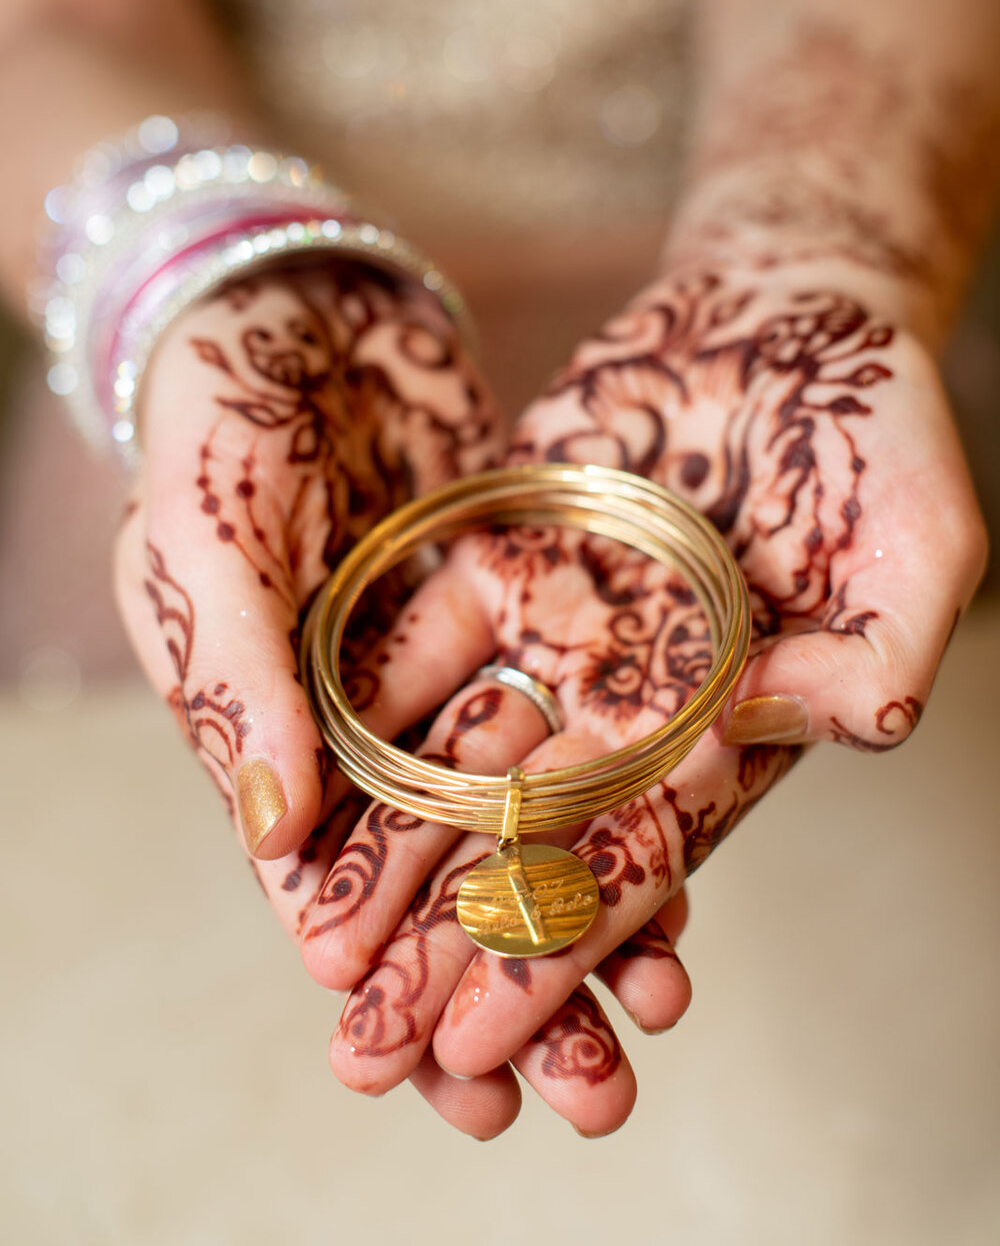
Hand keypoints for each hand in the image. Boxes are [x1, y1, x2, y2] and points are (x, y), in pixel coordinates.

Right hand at [114, 261, 692, 1135]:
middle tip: (576, 1098)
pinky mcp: (518, 614)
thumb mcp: (204, 544)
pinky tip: (682, 865)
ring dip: (582, 905)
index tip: (434, 1076)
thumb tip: (273, 841)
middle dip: (505, 980)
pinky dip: (621, 788)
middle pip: (441, 874)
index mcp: (267, 730)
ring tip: (654, 1008)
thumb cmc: (219, 422)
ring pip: (521, 813)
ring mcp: (445, 669)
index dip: (383, 977)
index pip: (322, 882)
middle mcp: (363, 720)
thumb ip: (238, 681)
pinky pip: (575, 716)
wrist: (307, 306)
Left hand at [302, 257, 984, 1132]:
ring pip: (460, 761)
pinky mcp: (504, 555)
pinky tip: (305, 769)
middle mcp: (631, 703)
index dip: (561, 953)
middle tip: (365, 1048)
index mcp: (727, 732)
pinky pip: (426, 637)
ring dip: (388, 854)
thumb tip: (831, 722)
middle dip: (449, 945)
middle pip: (528, 844)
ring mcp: (561, 632)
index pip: (636, 864)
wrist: (786, 319)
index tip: (481, 1038)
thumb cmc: (875, 432)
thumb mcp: (917, 542)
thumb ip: (879, 647)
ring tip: (313, 947)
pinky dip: (365, 702)